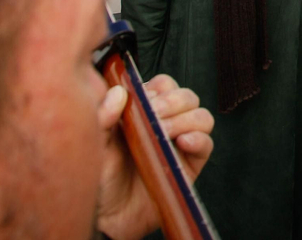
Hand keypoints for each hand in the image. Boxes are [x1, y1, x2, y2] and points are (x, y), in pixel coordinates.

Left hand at [95, 73, 214, 239]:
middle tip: (155, 116)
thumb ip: (102, 116)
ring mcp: (179, 145)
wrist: (106, 216)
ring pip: (202, 116)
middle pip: (187, 97)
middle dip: (173, 102)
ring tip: (164, 133)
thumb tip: (120, 92)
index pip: (164, 85)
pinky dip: (199, 138)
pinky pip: (207, 144)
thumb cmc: (98, 178)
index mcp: (143, 113)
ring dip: (186, 119)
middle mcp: (165, 125)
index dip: (159, 88)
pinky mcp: (189, 166)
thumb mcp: (94, 143)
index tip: (144, 100)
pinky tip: (182, 143)